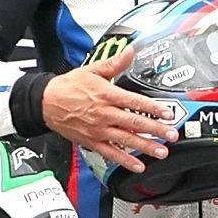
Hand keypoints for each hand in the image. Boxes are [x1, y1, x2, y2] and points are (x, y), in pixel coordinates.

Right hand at [41, 50, 178, 174]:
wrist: (46, 102)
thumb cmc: (68, 87)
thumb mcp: (92, 70)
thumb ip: (114, 63)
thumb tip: (130, 51)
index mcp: (106, 94)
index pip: (135, 102)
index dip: (153, 108)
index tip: (167, 113)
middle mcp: (104, 113)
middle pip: (134, 122)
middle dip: (155, 130)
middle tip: (171, 135)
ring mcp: (98, 129)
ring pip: (126, 140)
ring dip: (145, 147)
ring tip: (161, 152)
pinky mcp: (92, 141)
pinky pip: (111, 153)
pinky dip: (125, 161)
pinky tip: (138, 165)